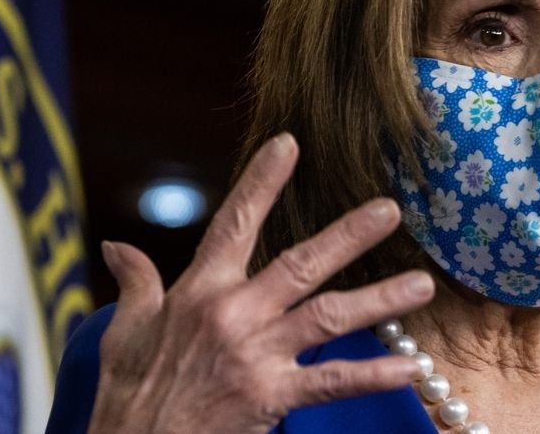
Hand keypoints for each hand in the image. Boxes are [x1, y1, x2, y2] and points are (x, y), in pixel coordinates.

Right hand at [87, 133, 433, 433]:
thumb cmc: (129, 395)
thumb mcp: (125, 332)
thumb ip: (136, 283)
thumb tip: (117, 245)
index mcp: (200, 291)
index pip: (234, 223)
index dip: (261, 181)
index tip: (289, 143)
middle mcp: (234, 314)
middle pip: (301, 263)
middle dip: (349, 235)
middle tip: (390, 210)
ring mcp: (257, 354)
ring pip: (329, 316)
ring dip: (380, 299)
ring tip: (422, 284)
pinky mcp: (271, 396)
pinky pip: (332, 381)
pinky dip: (374, 374)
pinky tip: (410, 366)